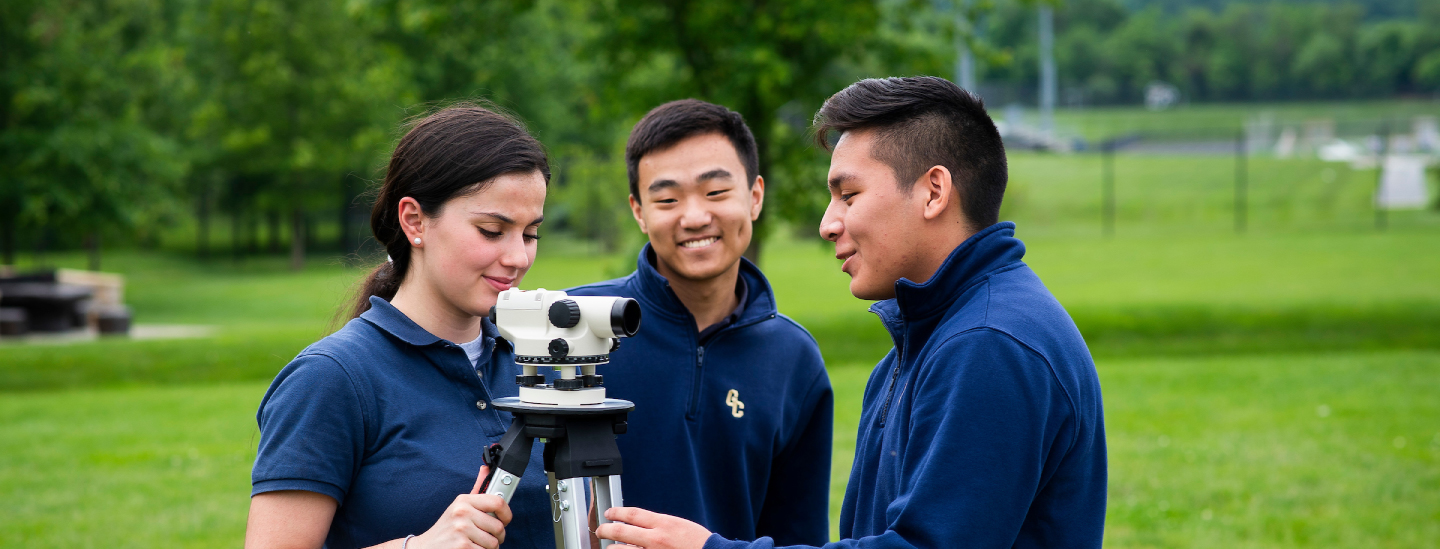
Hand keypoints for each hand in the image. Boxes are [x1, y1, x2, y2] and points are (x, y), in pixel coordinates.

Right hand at [407, 465, 512, 548]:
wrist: (425, 547)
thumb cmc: (447, 528)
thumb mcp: (459, 506)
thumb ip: (476, 489)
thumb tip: (485, 468)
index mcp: (464, 500)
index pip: (498, 502)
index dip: (507, 514)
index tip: (505, 520)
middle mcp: (462, 513)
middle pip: (499, 527)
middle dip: (497, 536)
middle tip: (487, 537)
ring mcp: (461, 530)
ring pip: (494, 543)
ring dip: (488, 547)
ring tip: (475, 543)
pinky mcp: (462, 547)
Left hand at [595, 507, 711, 548]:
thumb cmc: (698, 543)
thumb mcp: (678, 526)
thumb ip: (658, 525)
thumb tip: (638, 525)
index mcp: (663, 524)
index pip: (632, 514)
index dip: (616, 512)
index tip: (609, 513)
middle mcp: (656, 539)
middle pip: (621, 531)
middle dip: (605, 529)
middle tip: (600, 530)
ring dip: (612, 548)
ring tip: (609, 547)